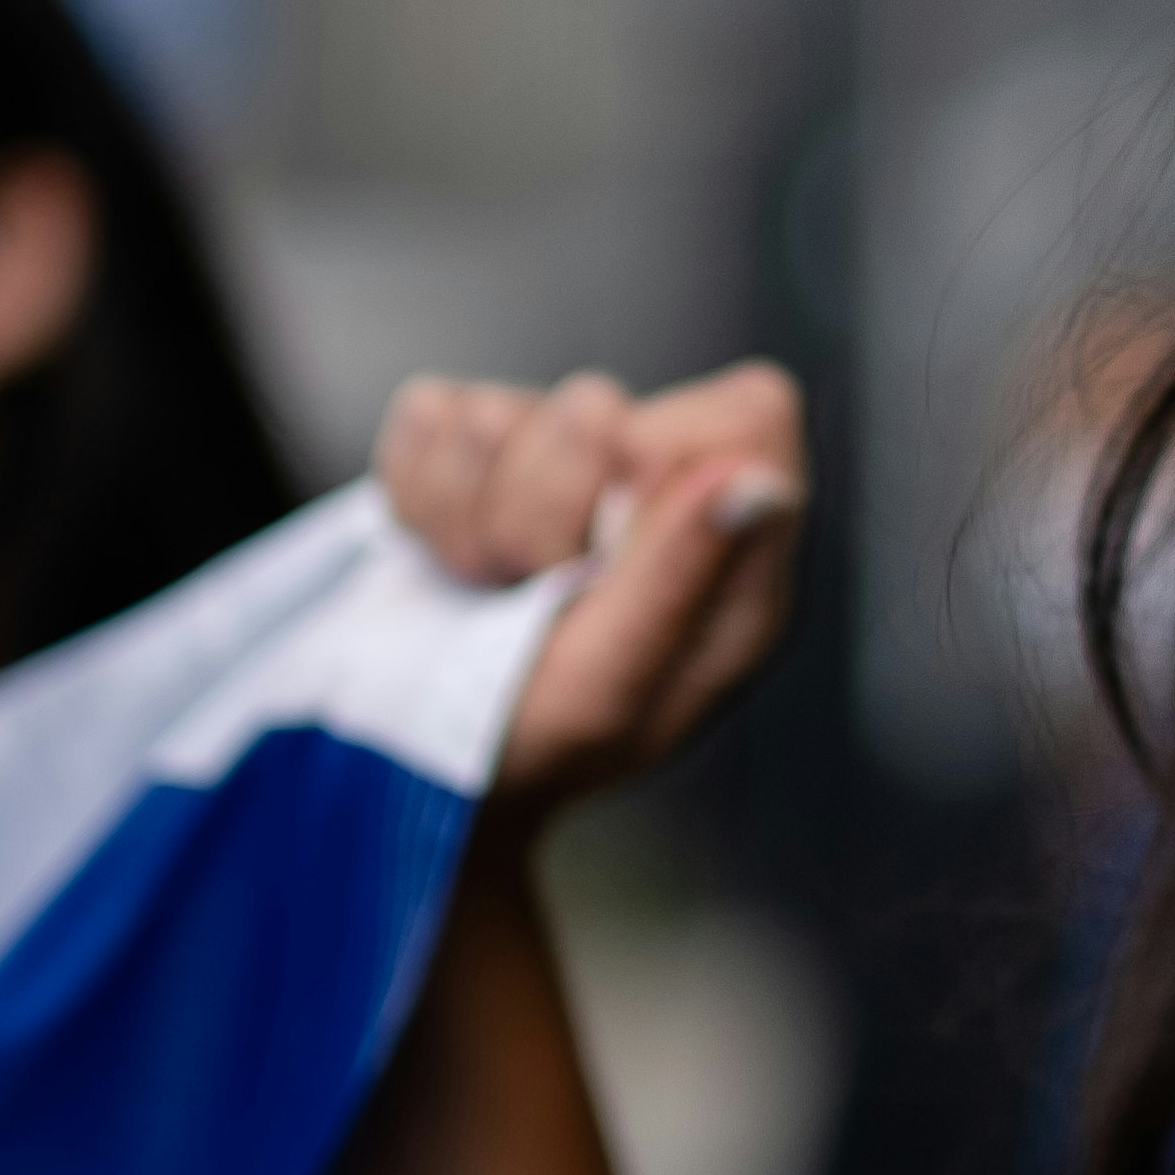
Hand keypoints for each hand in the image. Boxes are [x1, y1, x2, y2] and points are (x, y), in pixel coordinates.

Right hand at [376, 364, 808, 828]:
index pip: (750, 411)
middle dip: (531, 522)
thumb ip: (683, 580)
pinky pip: (428, 415)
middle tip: (529, 598)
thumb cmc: (536, 747)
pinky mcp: (476, 440)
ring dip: (464, 527)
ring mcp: (565, 453)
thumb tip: (760, 483)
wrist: (414, 765)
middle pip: (593, 409)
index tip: (609, 555)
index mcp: (733, 547)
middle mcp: (661, 486)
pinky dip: (415, 501)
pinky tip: (443, 561)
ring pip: (492, 416)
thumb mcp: (609, 693)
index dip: (668, 466)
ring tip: (483, 592)